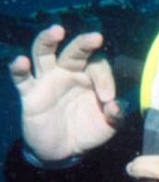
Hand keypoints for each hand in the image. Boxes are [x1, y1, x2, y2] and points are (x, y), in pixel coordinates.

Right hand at [9, 25, 120, 160]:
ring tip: (57, 30)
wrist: (64, 150)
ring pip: (44, 53)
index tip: (108, 99)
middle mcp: (68, 73)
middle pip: (74, 52)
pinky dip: (19, 69)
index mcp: (89, 78)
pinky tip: (21, 61)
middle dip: (84, 44)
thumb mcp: (108, 125)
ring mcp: (48, 81)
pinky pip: (22, 79)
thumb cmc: (87, 131)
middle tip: (96, 37)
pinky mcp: (31, 94)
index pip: (98, 66)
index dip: (105, 79)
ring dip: (48, 40)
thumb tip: (115, 106)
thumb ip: (116, 115)